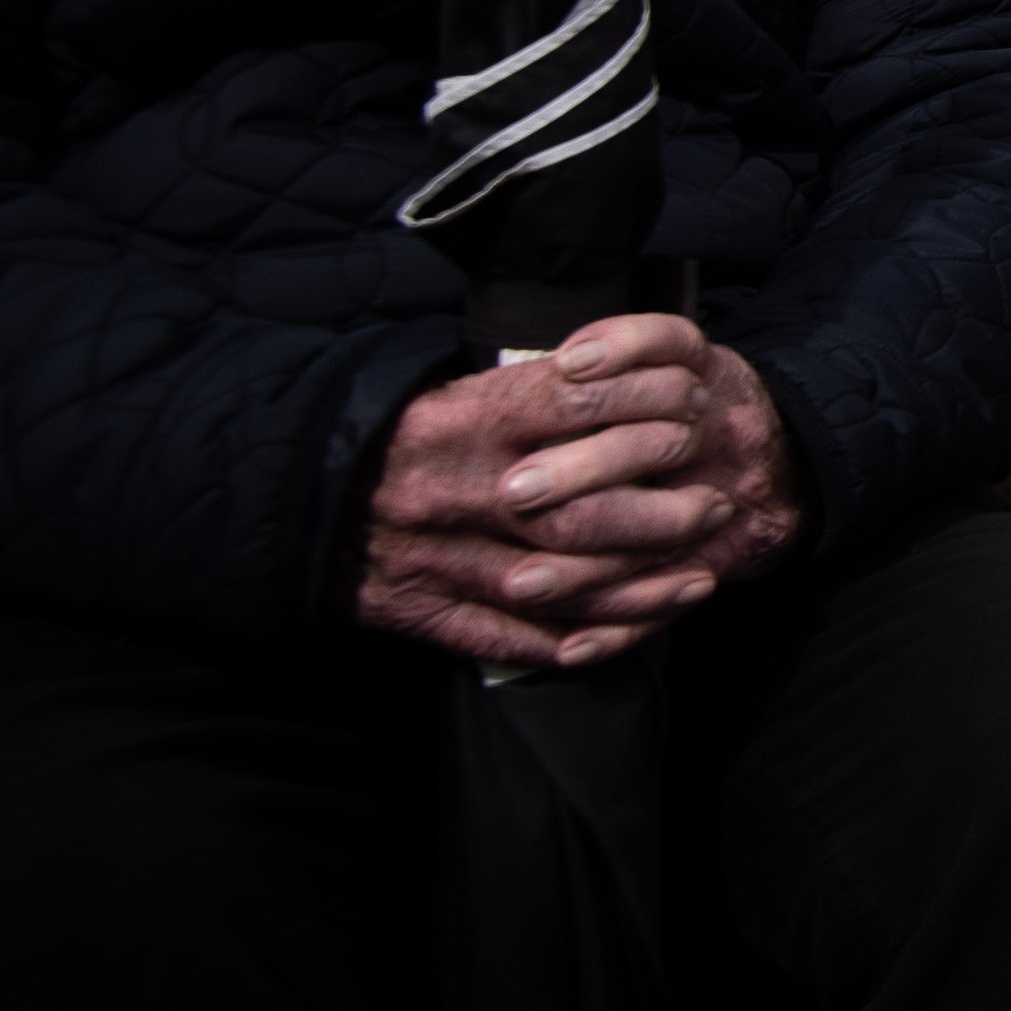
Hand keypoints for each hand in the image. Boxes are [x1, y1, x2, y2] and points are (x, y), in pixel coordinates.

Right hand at [357, 313, 802, 667]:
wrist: (295, 495)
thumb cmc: (399, 434)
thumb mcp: (455, 390)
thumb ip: (531, 390)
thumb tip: (633, 370)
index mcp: (466, 423)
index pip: (577, 406)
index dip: (648, 407)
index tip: (694, 410)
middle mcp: (460, 493)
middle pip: (583, 510)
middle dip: (664, 514)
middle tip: (715, 503)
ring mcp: (441, 560)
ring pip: (560, 585)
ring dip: (642, 586)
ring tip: (702, 574)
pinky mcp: (423, 613)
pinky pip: (514, 638)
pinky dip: (580, 640)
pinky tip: (635, 629)